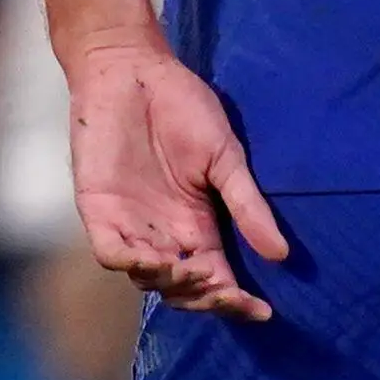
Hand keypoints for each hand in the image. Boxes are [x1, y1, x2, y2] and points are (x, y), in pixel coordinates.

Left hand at [63, 34, 287, 322]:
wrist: (131, 69)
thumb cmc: (181, 106)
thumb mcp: (225, 157)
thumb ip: (247, 204)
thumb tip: (281, 255)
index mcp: (197, 225)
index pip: (216, 279)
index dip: (236, 300)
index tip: (263, 310)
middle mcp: (163, 233)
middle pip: (183, 289)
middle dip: (206, 298)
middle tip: (224, 289)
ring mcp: (130, 224)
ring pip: (148, 279)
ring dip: (173, 284)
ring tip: (192, 269)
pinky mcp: (99, 209)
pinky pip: (111, 252)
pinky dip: (132, 263)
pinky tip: (155, 259)